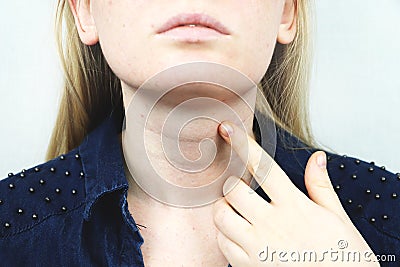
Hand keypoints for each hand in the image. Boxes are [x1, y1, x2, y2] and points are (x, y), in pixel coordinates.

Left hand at [212, 122, 378, 265]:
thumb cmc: (342, 257)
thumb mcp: (337, 218)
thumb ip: (320, 186)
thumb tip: (316, 158)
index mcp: (294, 207)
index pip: (262, 167)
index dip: (243, 144)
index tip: (228, 128)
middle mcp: (272, 225)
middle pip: (232, 190)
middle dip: (230, 180)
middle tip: (237, 180)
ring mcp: (257, 247)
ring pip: (221, 216)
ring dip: (223, 206)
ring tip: (234, 206)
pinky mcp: (248, 266)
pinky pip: (222, 243)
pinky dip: (223, 233)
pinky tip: (236, 231)